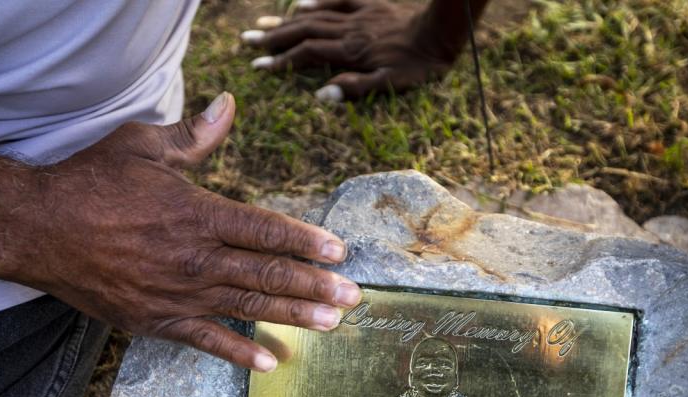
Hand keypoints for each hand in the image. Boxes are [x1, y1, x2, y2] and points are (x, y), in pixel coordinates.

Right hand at [18, 93, 360, 371]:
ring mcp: (176, 294)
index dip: (306, 241)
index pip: (265, 230)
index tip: (339, 251)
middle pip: (267, 274)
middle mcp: (194, 258)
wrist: (35, 230)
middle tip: (353, 298)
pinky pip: (206, 341)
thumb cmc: (90, 182)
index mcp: (196, 213)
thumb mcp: (142, 146)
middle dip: (315, 286)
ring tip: (331, 324)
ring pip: (247, 307)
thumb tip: (229, 106)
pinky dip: (238, 354)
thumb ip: (194, 136)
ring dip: (293, 317)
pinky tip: (270, 363)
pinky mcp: (156, 320)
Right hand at [241, 0, 461, 100]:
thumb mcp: (392, 85)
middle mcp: (348, 30)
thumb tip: (322, 96)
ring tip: (261, 23)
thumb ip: (356, 89)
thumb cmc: (419, 66)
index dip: (281, 60)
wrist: (442, 33)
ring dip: (286, 20)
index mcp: (350, 51)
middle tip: (246, 41)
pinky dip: (316, 0)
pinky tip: (300, 4)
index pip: (306, 54)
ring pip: (314, 15)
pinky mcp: (371, 5)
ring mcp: (358, 15)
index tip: (257, 66)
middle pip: (303, 30)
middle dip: (273, 37)